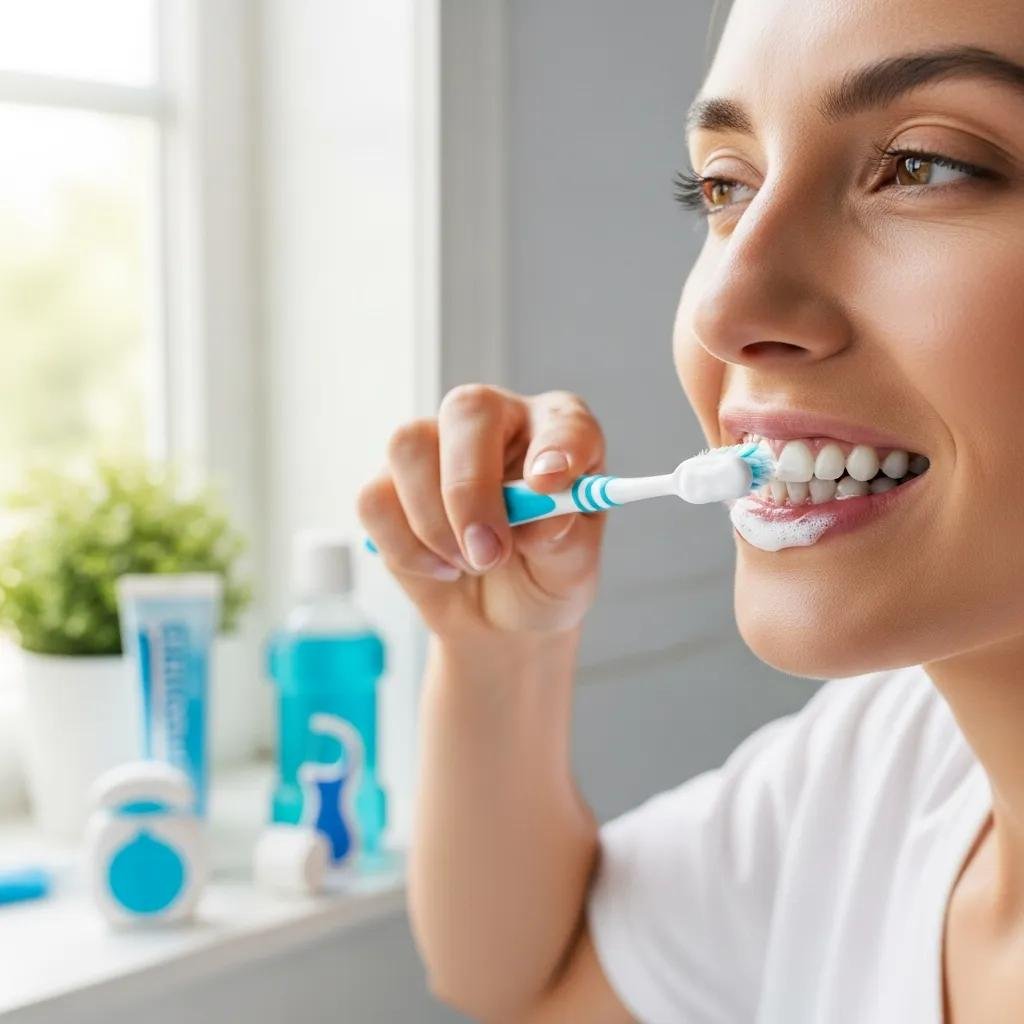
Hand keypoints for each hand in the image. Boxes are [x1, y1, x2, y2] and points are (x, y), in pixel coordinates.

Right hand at [357, 385, 605, 639]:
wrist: (503, 619)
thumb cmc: (545, 577)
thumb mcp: (571, 571)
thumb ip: (564, 541)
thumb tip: (542, 521)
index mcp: (559, 433)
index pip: (564, 420)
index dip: (558, 446)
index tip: (549, 484)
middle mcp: (497, 424)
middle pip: (466, 412)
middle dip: (470, 487)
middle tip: (488, 554)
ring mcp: (438, 445)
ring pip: (408, 447)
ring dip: (435, 522)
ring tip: (470, 565)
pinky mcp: (390, 482)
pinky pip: (375, 499)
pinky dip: (406, 548)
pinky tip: (441, 567)